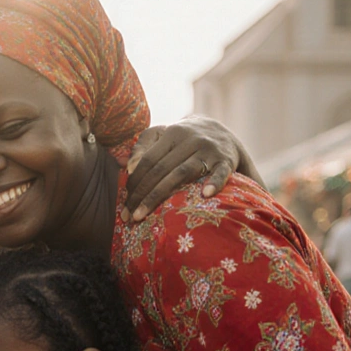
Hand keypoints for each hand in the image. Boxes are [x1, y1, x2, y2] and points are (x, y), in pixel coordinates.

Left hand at [121, 116, 250, 221]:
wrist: (224, 134)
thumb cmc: (186, 140)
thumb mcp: (165, 136)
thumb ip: (144, 147)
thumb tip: (126, 165)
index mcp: (172, 133)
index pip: (148, 160)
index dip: (134, 182)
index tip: (124, 204)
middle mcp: (190, 139)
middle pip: (160, 169)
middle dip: (142, 195)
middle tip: (129, 216)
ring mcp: (209, 150)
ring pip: (182, 173)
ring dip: (159, 195)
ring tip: (144, 215)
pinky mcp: (227, 161)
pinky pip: (220, 173)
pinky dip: (214, 183)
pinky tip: (205, 195)